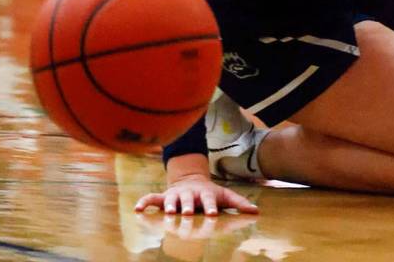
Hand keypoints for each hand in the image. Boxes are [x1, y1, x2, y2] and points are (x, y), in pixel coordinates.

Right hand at [135, 173, 258, 216]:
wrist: (192, 180)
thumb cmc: (210, 194)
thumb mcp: (225, 196)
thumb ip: (239, 203)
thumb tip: (257, 212)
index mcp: (205, 194)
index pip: (209, 201)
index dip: (211, 207)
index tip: (213, 214)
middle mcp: (190, 194)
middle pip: (188, 201)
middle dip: (188, 207)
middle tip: (188, 214)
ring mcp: (176, 195)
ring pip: (171, 200)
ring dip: (169, 206)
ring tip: (168, 213)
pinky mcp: (164, 197)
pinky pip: (152, 199)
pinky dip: (144, 202)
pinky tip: (136, 210)